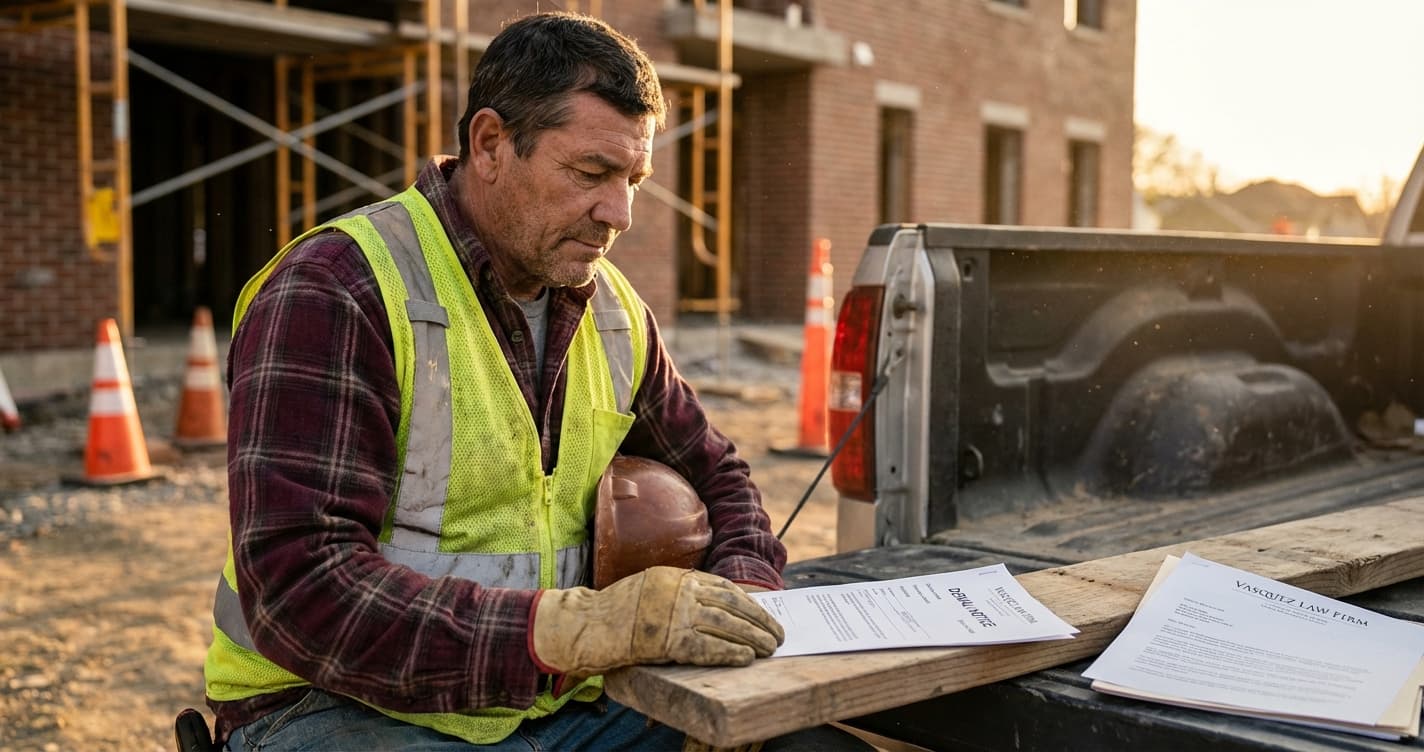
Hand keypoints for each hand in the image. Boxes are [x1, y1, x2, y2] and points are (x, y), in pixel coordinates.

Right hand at [531, 566, 784, 677]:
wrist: (588, 625)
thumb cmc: (617, 611)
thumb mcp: (652, 588)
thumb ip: (680, 592)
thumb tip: (716, 606)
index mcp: (676, 577)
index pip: (723, 586)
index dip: (748, 601)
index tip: (765, 611)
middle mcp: (679, 591)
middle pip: (731, 605)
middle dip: (759, 620)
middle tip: (777, 633)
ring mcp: (674, 615)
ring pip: (725, 625)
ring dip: (752, 638)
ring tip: (769, 648)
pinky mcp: (668, 640)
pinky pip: (707, 647)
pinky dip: (730, 653)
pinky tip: (746, 658)